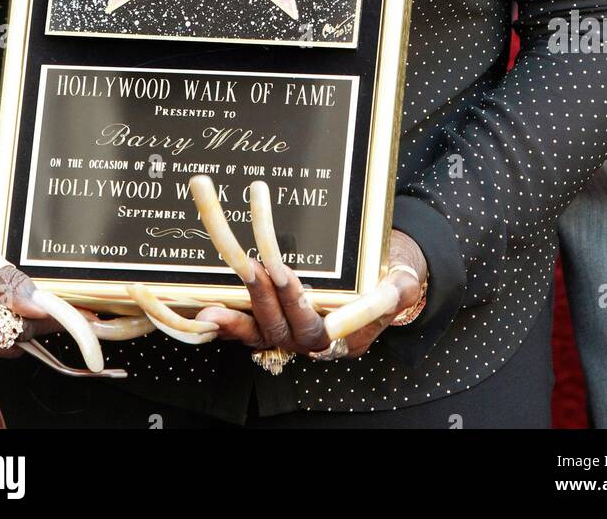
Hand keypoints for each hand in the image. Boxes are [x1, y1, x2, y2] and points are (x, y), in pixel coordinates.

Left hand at [192, 211, 426, 360]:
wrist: (381, 281)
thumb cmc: (389, 282)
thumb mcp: (400, 286)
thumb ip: (392, 294)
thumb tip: (388, 293)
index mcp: (345, 339)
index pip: (321, 333)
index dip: (302, 308)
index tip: (296, 286)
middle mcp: (313, 341)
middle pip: (285, 330)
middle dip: (268, 298)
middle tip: (258, 264)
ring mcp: (290, 331)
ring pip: (260, 334)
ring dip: (235, 321)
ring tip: (211, 309)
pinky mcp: (273, 318)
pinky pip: (248, 326)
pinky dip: (227, 321)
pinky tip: (205, 312)